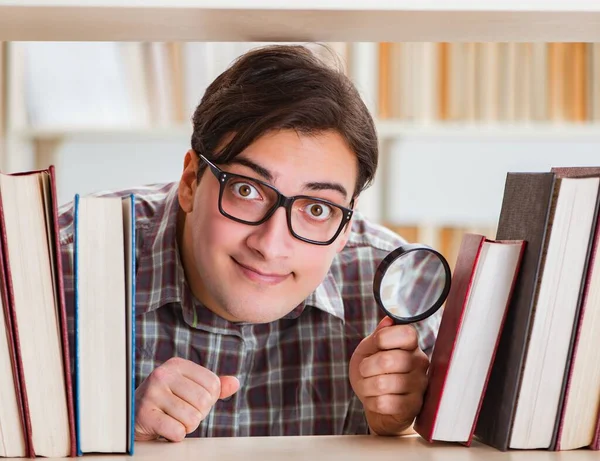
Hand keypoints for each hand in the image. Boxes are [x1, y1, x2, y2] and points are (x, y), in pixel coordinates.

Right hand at [134, 357, 239, 441]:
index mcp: (177, 365)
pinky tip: (165, 428)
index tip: (194, 402)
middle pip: (204, 401)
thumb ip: (213, 386)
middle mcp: (163, 374)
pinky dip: (175, 435)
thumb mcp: (190, 389)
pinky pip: (177, 431)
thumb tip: (235, 382)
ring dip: (187, 426)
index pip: (213, 384)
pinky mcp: (144, 414)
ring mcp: (152, 393)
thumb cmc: (167, 403)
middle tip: (182, 413)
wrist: (134, 419)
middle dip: (198, 414)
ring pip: (192, 418)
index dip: (209, 399)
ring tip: (173, 419)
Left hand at [349, 316, 428, 435]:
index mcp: (410, 344)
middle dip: (366, 367)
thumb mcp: (368, 349)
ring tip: (369, 386)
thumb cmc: (372, 370)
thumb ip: (377, 335)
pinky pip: (384, 403)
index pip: (405, 333)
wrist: (374, 399)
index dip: (382, 338)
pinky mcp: (414, 405)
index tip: (375, 344)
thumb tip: (388, 320)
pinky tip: (377, 399)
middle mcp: (420, 362)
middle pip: (387, 360)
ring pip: (382, 384)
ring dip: (366, 386)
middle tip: (365, 370)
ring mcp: (419, 384)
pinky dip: (372, 402)